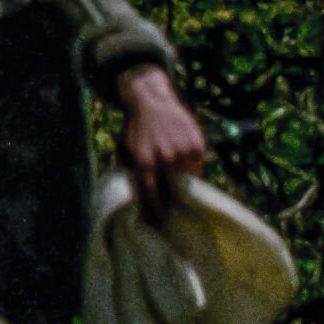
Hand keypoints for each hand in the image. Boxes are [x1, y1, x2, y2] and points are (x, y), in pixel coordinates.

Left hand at [116, 64, 208, 222]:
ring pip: (187, 181)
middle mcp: (164, 157)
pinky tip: (185, 171)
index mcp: (144, 162)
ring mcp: (182, 150)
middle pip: (172, 192)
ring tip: (181, 194)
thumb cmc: (135, 129)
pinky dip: (192, 172)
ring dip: (184, 189)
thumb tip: (135, 201)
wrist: (150, 99)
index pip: (152, 195)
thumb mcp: (125, 150)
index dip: (155, 211)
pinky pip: (197, 168)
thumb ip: (130, 173)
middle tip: (172, 216)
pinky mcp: (196, 144)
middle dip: (172, 205)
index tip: (158, 224)